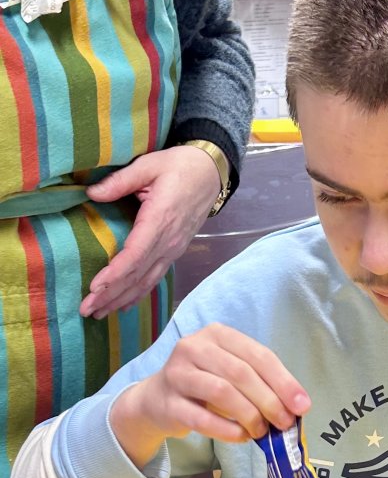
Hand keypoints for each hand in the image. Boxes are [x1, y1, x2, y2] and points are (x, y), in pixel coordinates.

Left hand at [80, 145, 222, 317]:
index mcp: (160, 220)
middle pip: (137, 275)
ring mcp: (173, 249)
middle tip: (87, 310)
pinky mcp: (174, 251)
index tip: (95, 287)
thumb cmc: (179, 166)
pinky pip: (154, 278)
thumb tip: (92, 193)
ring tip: (99, 313)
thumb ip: (120, 181)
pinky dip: (138, 294)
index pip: (135, 255)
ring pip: (146, 281)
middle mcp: (168, 242)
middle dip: (112, 295)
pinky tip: (124, 305)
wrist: (210, 174)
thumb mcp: (149, 165)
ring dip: (122, 299)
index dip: (115, 274)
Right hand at [111, 323, 309, 468]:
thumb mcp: (231, 372)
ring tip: (261, 431)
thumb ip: (261, 381)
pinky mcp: (168, 403)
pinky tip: (242, 436)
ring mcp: (177, 374)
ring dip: (249, 415)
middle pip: (241, 373)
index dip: (284, 381)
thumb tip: (297, 405)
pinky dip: (227, 430)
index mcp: (218, 334)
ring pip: (222, 392)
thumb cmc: (204, 383)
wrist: (156, 400)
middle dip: (269, 401)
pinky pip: (202, 418)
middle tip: (285, 422)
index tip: (302, 405)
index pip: (258, 355)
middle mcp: (194, 347)